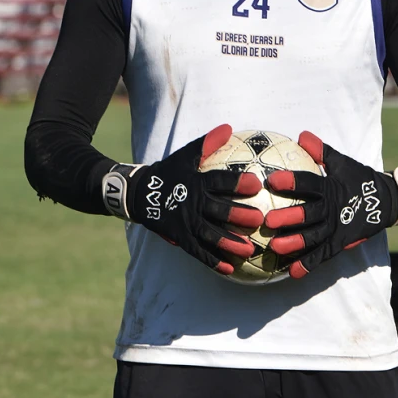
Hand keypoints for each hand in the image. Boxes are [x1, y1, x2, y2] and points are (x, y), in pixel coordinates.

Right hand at [102, 124, 264, 274]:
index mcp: (196, 182)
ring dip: (229, 243)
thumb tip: (229, 128)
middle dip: (238, 215)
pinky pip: (197, 251)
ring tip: (249, 250)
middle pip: (218, 210)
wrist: (139, 194)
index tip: (256, 183)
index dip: (237, 182)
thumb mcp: (185, 157)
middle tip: (259, 219)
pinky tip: (230, 269)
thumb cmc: (168, 173)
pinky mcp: (179, 236)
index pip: (219, 181)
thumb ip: (207, 144)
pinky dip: (212, 260)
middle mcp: (192, 202)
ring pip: (210, 234)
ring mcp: (185, 221)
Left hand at [264, 132, 397, 278]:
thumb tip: (302, 135)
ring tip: (276, 248)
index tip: (272, 180)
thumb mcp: (341, 162)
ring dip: (295, 243)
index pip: (309, 183)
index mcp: (330, 187)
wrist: (386, 201)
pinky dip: (309, 264)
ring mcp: (337, 228)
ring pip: (315, 237)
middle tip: (268, 221)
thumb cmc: (357, 178)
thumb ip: (321, 151)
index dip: (292, 182)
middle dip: (290, 217)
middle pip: (310, 214)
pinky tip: (291, 272)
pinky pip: (323, 255)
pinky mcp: (341, 243)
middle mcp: (333, 209)